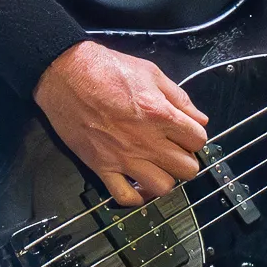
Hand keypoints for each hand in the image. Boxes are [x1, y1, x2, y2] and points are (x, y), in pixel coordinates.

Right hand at [33, 41, 208, 205]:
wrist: (66, 74)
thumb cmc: (106, 69)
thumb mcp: (151, 72)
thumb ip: (179, 98)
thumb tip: (199, 119)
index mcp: (160, 114)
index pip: (198, 140)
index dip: (195, 136)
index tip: (186, 133)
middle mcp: (145, 140)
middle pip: (187, 169)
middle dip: (185, 159)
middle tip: (174, 149)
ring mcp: (123, 157)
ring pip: (163, 188)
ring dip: (165, 178)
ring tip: (157, 166)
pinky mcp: (101, 167)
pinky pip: (125, 197)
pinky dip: (135, 196)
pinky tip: (137, 182)